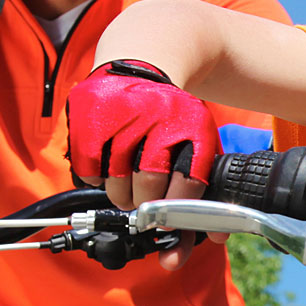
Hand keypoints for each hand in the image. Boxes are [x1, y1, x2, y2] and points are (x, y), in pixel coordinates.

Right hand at [67, 59, 222, 269]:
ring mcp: (123, 116)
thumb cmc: (170, 121)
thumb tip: (215, 237)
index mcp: (194, 125)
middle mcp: (160, 117)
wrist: (138, 68)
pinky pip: (90, 174)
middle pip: (150, 187)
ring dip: (122, 197)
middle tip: (146, 208)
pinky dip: (97, 181)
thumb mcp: (196, 146)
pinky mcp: (91, 118)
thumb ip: (206, 192)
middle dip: (147, 208)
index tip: (172, 223)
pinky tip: (108, 167)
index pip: (191, 180)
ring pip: (117, 186)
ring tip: (127, 187)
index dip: (180, 210)